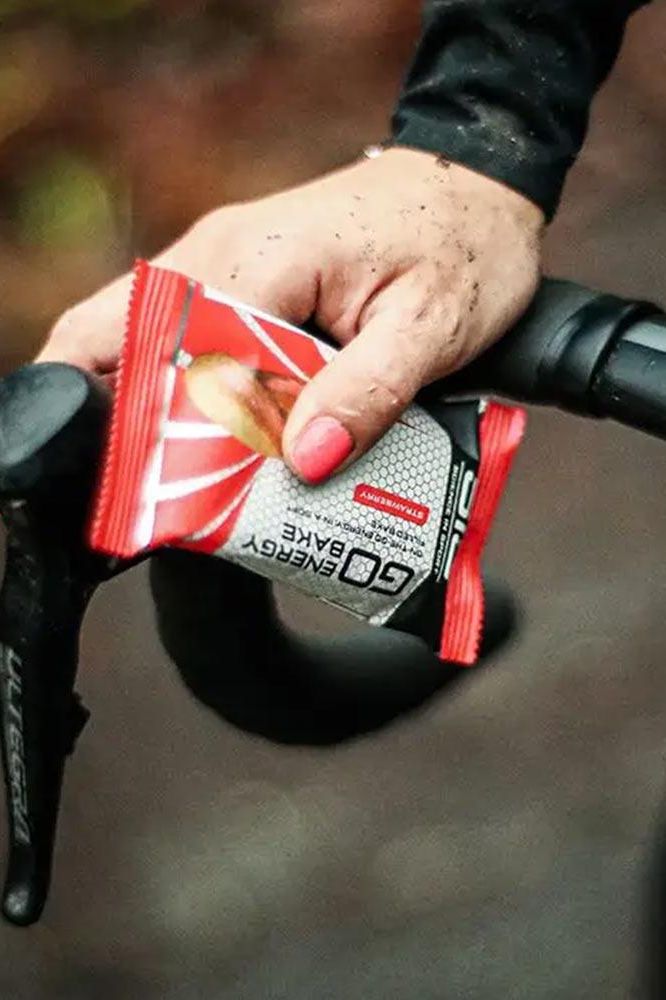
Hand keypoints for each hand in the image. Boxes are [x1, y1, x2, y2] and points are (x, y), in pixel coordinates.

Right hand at [37, 148, 543, 481]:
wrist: (479, 184)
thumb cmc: (465, 244)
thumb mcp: (431, 328)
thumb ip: (366, 395)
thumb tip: (303, 462)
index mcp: (260, 257)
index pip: (171, 356)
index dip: (167, 431)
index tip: (185, 495)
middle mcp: (218, 250)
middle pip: (111, 337)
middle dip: (124, 420)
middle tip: (159, 492)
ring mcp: (219, 259)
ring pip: (139, 341)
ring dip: (154, 409)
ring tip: (187, 476)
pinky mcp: (235, 277)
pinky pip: (183, 340)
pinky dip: (188, 392)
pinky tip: (220, 437)